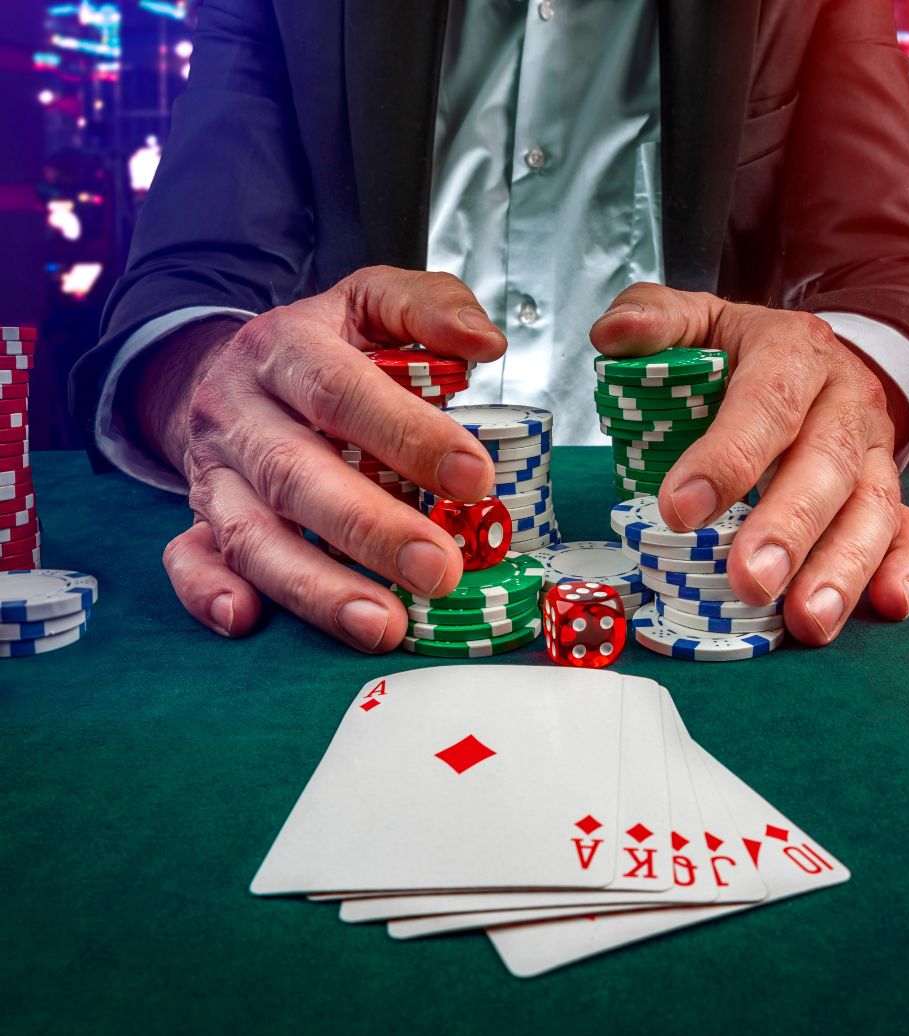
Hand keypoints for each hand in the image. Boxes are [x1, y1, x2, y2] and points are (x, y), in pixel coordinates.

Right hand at [135, 266, 506, 650]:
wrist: (229, 370)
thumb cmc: (322, 348)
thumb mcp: (372, 303)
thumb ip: (432, 309)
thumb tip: (489, 342)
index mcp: (284, 347)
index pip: (343, 392)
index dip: (408, 435)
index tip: (473, 479)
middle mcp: (238, 411)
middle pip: (296, 475)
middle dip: (370, 530)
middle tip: (440, 571)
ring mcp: (212, 470)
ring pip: (249, 533)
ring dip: (315, 586)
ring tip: (381, 627)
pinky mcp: (196, 516)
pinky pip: (187, 558)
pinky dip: (208, 593)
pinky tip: (246, 621)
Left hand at [591, 286, 908, 644]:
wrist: (812, 357)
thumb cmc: (740, 353)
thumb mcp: (698, 320)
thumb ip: (654, 320)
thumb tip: (612, 334)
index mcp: (792, 351)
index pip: (765, 403)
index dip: (726, 458)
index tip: (680, 512)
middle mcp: (845, 400)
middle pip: (825, 465)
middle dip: (788, 528)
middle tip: (750, 582)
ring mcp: (874, 450)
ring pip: (873, 508)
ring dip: (843, 568)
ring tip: (807, 620)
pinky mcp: (889, 489)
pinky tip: (887, 607)